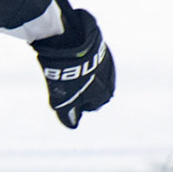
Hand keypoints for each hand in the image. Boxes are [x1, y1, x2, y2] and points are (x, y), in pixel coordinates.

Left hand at [34, 8, 114, 127]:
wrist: (71, 46)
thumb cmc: (68, 77)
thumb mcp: (63, 100)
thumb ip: (67, 114)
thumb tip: (72, 125)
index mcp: (103, 96)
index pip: (91, 105)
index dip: (77, 102)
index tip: (67, 94)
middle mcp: (109, 81)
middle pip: (94, 89)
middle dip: (82, 87)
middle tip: (67, 80)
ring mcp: (106, 63)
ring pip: (93, 73)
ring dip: (83, 72)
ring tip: (68, 67)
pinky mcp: (101, 48)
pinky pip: (92, 58)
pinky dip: (83, 59)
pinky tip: (72, 56)